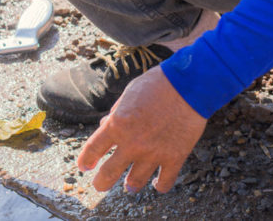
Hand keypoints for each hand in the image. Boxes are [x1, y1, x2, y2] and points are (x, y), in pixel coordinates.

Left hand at [77, 66, 206, 192]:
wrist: (188, 85)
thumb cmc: (156, 85)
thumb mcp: (128, 95)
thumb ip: (115, 113)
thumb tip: (105, 125)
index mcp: (117, 125)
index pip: (93, 149)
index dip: (85, 160)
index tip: (84, 167)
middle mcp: (132, 144)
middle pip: (109, 173)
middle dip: (101, 183)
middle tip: (99, 186)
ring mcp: (153, 153)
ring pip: (135, 182)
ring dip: (130, 185)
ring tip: (129, 187)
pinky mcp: (175, 158)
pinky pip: (164, 182)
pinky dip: (159, 185)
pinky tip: (156, 183)